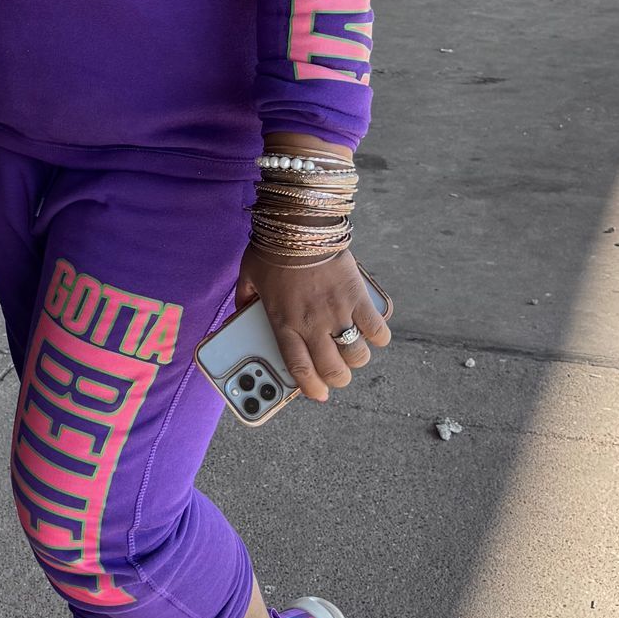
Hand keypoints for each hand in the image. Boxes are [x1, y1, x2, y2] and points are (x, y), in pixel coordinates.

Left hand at [235, 246, 388, 402]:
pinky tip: (373, 334)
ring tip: (353, 352)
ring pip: (357, 355)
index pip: (300, 369)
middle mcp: (312, 324)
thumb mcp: (248, 276)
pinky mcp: (358, 298)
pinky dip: (378, 337)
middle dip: (337, 379)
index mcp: (284, 323)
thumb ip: (244, 300)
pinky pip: (377, 329)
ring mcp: (338, 312)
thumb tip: (240, 314)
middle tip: (337, 374)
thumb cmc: (272, 248)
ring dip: (357, 359)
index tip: (318, 394)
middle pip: (333, 369)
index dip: (311, 388)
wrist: (301, 222)